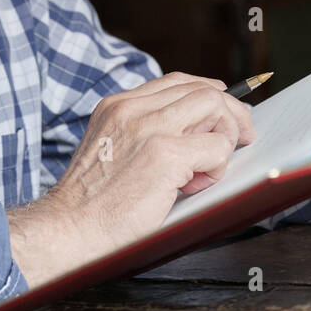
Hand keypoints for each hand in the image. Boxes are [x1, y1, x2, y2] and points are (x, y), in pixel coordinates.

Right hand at [6, 72, 256, 287]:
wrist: (69, 229)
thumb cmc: (92, 203)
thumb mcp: (111, 150)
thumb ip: (143, 133)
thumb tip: (195, 131)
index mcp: (117, 106)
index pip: (176, 82)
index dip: (207, 92)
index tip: (222, 111)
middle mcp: (132, 109)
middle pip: (201, 89)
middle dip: (230, 113)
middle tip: (240, 138)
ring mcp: (149, 128)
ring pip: (214, 107)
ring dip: (223, 138)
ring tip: (204, 170)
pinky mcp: (165, 154)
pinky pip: (216, 147)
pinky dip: (216, 167)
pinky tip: (193, 185)